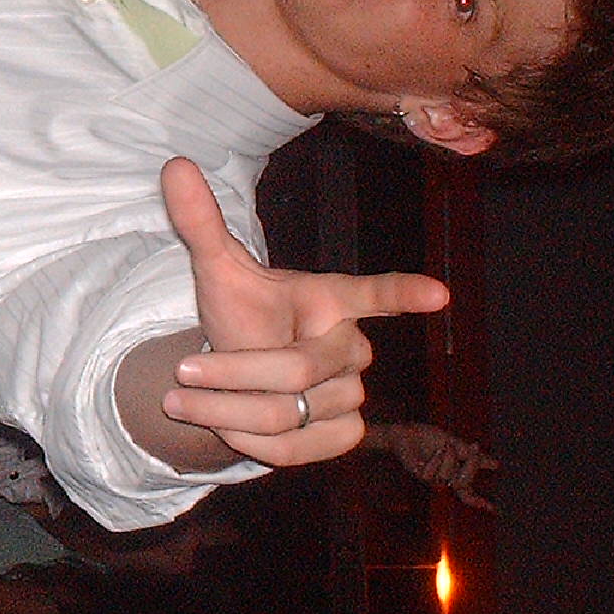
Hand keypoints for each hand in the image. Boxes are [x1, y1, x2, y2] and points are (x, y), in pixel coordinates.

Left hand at [156, 159, 449, 465]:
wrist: (232, 373)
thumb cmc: (239, 314)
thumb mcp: (216, 269)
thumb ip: (201, 222)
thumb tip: (175, 164)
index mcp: (330, 299)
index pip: (372, 294)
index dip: (404, 294)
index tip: (438, 294)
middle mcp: (350, 348)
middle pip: (295, 370)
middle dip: (230, 373)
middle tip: (179, 372)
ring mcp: (351, 395)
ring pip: (287, 415)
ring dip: (225, 413)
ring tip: (184, 400)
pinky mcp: (342, 435)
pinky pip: (293, 449)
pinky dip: (248, 444)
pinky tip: (225, 429)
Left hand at [368, 420, 499, 509]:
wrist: (407, 432)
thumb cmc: (429, 438)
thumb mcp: (455, 444)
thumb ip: (471, 456)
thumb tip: (496, 465)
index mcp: (454, 474)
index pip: (467, 493)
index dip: (479, 501)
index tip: (493, 509)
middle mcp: (443, 480)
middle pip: (463, 484)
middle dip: (472, 466)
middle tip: (474, 448)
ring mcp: (431, 479)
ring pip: (447, 478)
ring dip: (450, 458)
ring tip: (447, 445)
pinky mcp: (419, 476)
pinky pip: (432, 474)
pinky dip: (436, 459)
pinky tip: (436, 451)